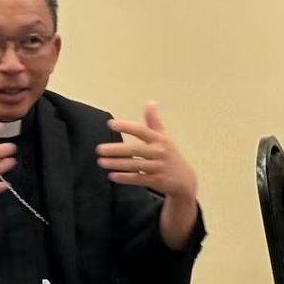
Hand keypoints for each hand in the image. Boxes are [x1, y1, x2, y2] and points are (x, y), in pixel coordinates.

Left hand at [96, 102, 198, 249]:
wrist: (185, 180)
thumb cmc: (170, 155)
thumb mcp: (164, 137)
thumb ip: (154, 121)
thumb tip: (150, 102)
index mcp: (160, 139)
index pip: (141, 130)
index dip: (126, 127)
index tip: (110, 124)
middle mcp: (159, 152)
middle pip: (135, 149)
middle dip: (116, 149)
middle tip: (99, 149)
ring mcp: (158, 167)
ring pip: (135, 165)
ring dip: (117, 164)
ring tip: (101, 162)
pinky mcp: (157, 181)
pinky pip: (138, 179)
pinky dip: (125, 178)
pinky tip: (112, 176)